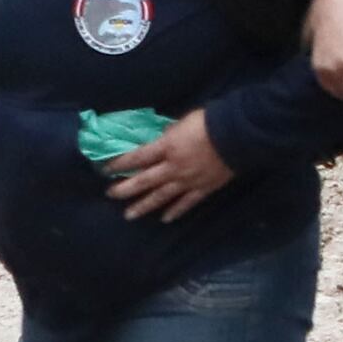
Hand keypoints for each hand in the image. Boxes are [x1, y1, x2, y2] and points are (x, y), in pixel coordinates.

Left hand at [102, 110, 231, 220]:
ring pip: (162, 196)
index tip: (105, 169)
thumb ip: (168, 134)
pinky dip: (175, 211)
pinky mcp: (203, 188)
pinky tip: (165, 219)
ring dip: (144, 206)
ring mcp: (188, 181)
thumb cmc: (209, 122)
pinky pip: (186, 203)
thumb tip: (158, 141)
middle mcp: (173, 167)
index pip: (137, 157)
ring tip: (129, 215)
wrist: (237, 134)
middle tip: (111, 195)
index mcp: (166, 147)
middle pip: (145, 181)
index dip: (120, 163)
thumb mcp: (182, 122)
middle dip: (125, 189)